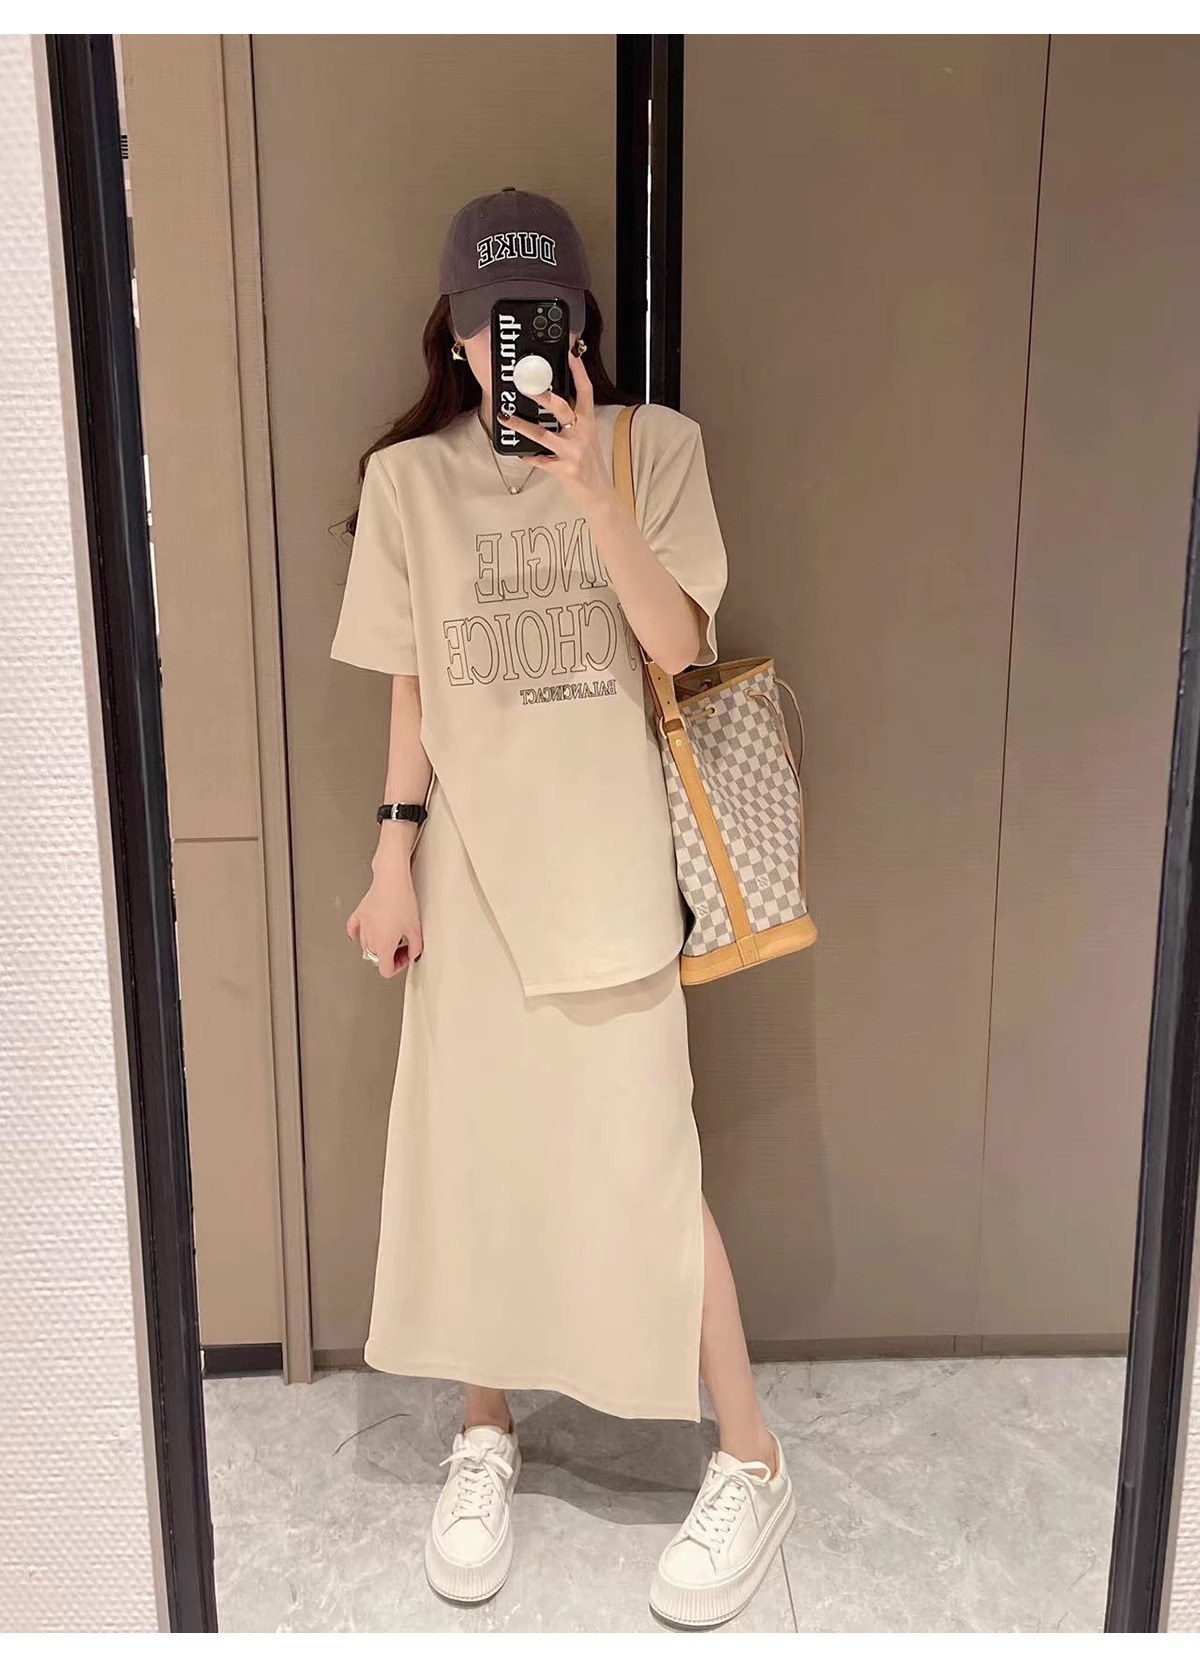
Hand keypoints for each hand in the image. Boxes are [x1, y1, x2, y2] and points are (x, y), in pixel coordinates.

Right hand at [347, 862, 422, 978]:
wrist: (391, 880)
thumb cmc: (402, 900)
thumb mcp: (416, 928)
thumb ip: (415, 947)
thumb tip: (412, 953)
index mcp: (383, 944)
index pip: (385, 970)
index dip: (397, 967)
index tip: (403, 958)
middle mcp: (370, 938)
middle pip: (376, 958)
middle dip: (390, 956)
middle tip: (401, 946)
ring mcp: (362, 926)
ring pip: (365, 946)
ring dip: (378, 945)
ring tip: (390, 936)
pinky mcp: (359, 914)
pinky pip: (353, 930)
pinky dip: (357, 934)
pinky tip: (363, 933)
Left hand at [496, 345, 619, 515]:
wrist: (599, 494)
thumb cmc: (589, 464)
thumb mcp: (586, 438)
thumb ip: (573, 421)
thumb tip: (552, 402)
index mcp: (588, 423)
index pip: (586, 391)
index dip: (578, 372)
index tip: (570, 355)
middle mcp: (582, 434)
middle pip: (562, 408)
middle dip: (544, 396)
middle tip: (526, 386)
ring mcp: (572, 452)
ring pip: (543, 435)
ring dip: (521, 425)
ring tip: (505, 416)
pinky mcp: (563, 469)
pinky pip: (540, 460)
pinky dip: (528, 456)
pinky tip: (518, 452)